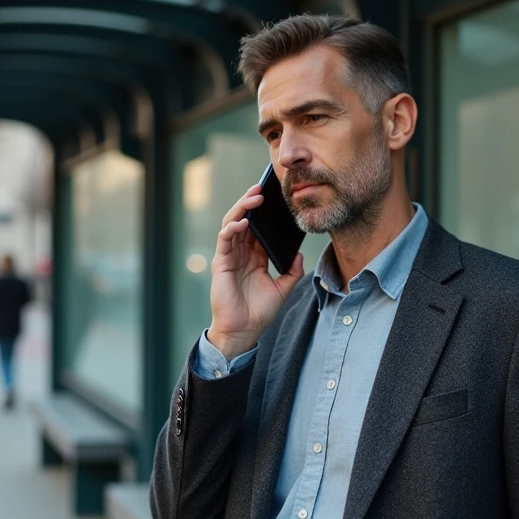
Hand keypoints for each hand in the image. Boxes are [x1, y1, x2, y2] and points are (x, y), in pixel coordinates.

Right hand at [208, 184, 303, 359]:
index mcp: (254, 257)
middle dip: (252, 202)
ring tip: (255, 196)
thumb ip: (292, 272)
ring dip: (242, 208)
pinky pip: (225, 239)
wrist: (243, 331)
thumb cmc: (259, 313)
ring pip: (232, 223)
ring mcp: (229, 257)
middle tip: (263, 187)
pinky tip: (243, 222)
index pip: (258, 228)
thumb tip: (298, 255)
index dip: (265, 212)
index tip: (276, 198)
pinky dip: (232, 228)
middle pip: (244, 220)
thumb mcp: (283, 290)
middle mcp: (240, 253)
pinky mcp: (221, 263)